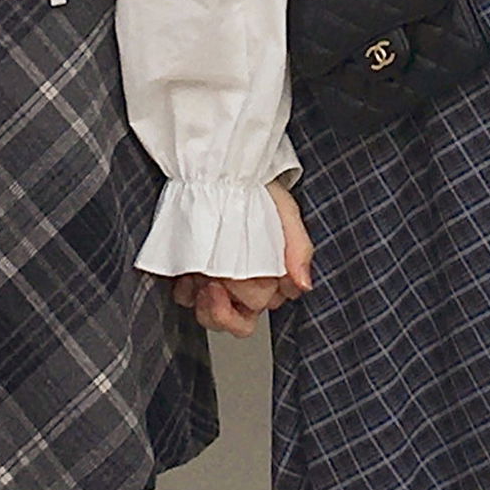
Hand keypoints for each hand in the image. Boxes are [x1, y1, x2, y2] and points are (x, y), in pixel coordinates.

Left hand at [173, 177, 314, 341]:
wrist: (219, 170)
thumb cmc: (257, 190)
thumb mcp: (286, 213)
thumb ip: (299, 248)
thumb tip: (303, 285)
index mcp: (272, 275)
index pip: (267, 305)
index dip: (256, 298)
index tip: (247, 277)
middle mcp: (246, 283)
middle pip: (241, 319)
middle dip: (230, 303)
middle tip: (219, 279)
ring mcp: (218, 282)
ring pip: (213, 319)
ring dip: (207, 304)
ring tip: (202, 279)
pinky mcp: (190, 278)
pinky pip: (186, 300)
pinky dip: (186, 291)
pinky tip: (187, 272)